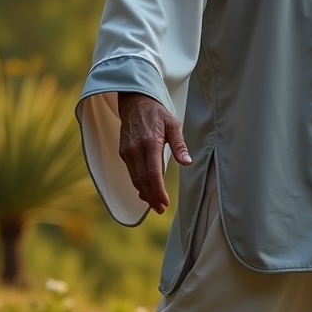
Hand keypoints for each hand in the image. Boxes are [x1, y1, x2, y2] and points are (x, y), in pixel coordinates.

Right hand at [118, 92, 191, 214]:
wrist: (135, 103)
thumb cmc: (157, 114)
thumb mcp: (173, 125)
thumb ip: (180, 145)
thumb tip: (187, 163)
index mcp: (150, 143)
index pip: (153, 173)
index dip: (158, 191)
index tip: (164, 203)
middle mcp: (136, 149)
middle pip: (143, 180)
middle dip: (151, 197)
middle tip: (160, 209)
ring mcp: (127, 152)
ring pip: (135, 179)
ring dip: (144, 193)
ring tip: (154, 203)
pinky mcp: (123, 152)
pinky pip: (131, 172)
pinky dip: (138, 183)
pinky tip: (145, 190)